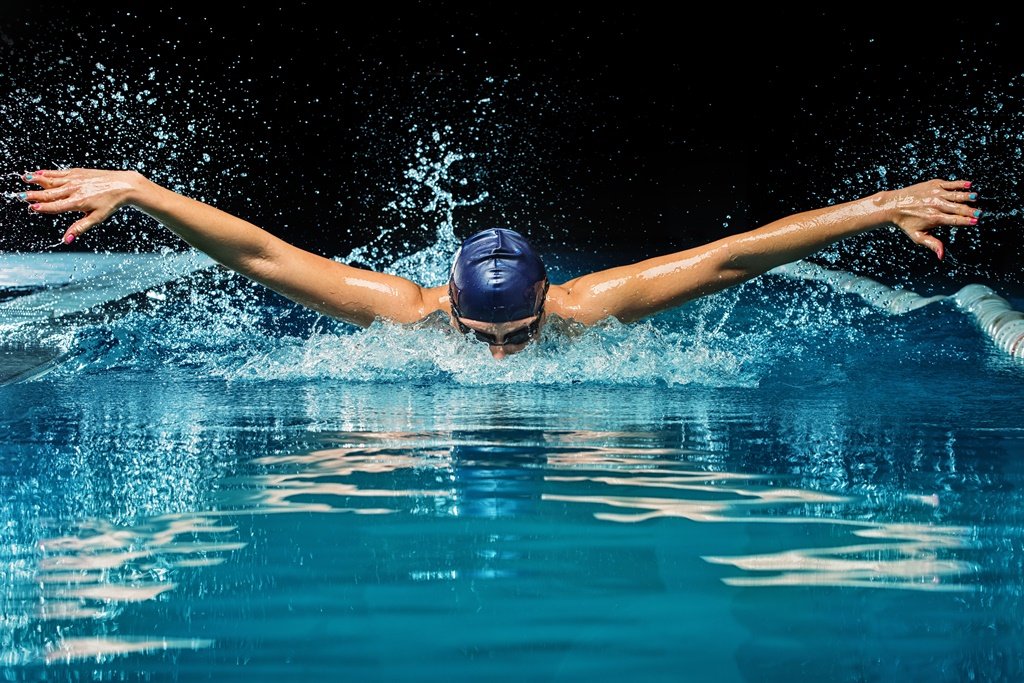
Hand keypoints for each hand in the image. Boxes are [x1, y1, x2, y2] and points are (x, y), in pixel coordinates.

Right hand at [19, 168, 141, 243]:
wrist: (123, 185)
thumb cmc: (111, 203)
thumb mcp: (97, 218)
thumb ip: (79, 227)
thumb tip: (66, 240)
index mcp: (78, 202)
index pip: (56, 206)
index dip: (44, 208)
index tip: (32, 208)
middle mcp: (74, 189)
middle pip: (50, 193)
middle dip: (34, 195)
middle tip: (20, 196)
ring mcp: (75, 179)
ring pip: (52, 180)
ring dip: (36, 180)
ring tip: (24, 179)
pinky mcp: (77, 172)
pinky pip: (59, 173)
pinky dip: (47, 173)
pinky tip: (37, 173)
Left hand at [881, 178, 979, 260]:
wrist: (893, 205)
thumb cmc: (907, 223)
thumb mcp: (918, 236)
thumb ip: (932, 244)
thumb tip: (942, 256)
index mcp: (934, 218)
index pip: (955, 220)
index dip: (966, 221)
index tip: (976, 221)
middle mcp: (936, 205)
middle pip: (958, 208)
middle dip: (970, 210)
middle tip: (980, 212)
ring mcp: (935, 194)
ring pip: (956, 195)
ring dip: (967, 196)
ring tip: (976, 197)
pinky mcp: (934, 185)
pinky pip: (950, 184)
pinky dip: (960, 184)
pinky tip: (969, 185)